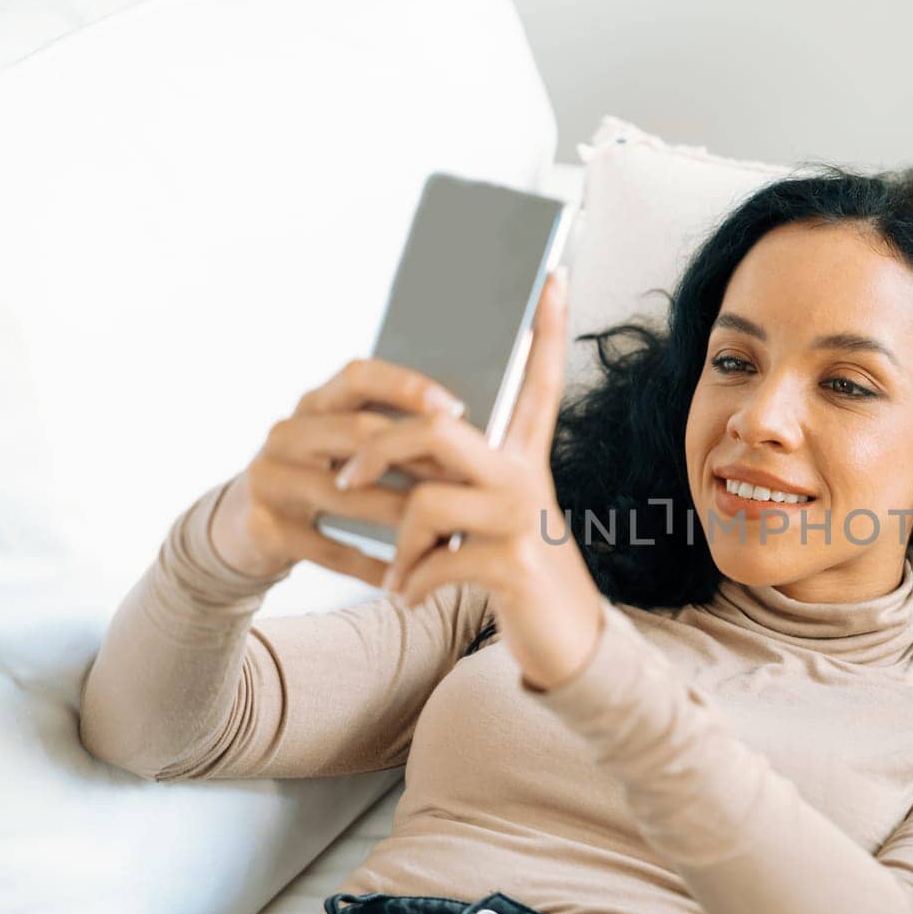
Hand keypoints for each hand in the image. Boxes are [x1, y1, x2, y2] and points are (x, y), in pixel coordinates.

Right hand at [211, 358, 472, 582]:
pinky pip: (330, 549)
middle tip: (463, 477)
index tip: (456, 409)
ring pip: (347, 494)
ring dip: (401, 515)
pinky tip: (405, 575)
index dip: (407, 386)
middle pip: (355, 433)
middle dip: (415, 456)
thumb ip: (387, 430)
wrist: (243, 527)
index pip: (358, 376)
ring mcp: (270, 480)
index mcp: (313, 404)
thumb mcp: (339, 444)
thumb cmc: (320, 477)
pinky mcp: (265, 528)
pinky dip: (372, 565)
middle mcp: (286, 434)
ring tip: (446, 531)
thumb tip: (467, 432)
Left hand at [335, 269, 605, 691]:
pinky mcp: (511, 562)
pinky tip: (411, 597)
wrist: (566, 638)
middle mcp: (526, 475)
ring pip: (424, 501)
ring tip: (397, 573)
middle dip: (377, 449)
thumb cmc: (515, 569)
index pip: (541, 379)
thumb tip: (406, 440)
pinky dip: (409, 584)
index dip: (545, 329)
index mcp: (524, 455)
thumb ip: (459, 473)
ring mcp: (521, 517)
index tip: (553, 275)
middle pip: (437, 428)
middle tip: (347, 479)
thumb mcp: (492, 513)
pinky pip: (431, 561)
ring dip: (395, 544)